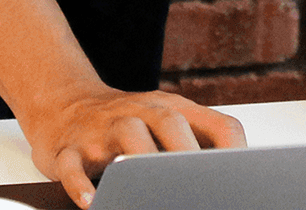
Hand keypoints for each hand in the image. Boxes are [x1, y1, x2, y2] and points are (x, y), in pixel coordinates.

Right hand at [22, 83, 244, 206]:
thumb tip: (231, 183)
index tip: (240, 180)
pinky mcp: (69, 148)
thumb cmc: (128, 123)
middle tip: (198, 184)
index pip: (218, 124)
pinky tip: (92, 202)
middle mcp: (140, 113)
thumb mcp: (166, 123)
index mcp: (173, 110)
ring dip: (139, 160)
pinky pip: (73, 164)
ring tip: (148, 190)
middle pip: (170, 121)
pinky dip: (80, 184)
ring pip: (125, 134)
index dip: (236, 152)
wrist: (65, 104)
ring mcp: (104, 129)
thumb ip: (199, 145)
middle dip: (187, 152)